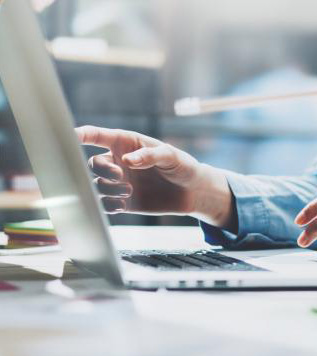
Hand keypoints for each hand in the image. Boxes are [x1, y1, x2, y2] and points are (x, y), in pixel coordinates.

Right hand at [76, 126, 235, 228]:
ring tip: (129, 191)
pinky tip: (122, 205)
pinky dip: (109, 205)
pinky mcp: (123, 201)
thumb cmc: (182, 166)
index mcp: (126, 144)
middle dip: (102, 169)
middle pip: (93, 164)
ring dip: (108, 188)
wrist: (192, 191)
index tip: (69, 136)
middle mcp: (118, 161)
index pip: (98, 135)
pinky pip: (105, 204)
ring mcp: (120, 182)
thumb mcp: (171, 156)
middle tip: (120, 175)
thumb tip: (127, 161)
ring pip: (97, 185)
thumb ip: (150, 155)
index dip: (81, 134)